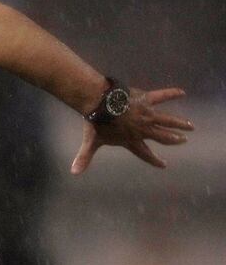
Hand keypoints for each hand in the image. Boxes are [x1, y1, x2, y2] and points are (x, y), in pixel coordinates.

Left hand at [71, 87, 193, 173]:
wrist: (99, 103)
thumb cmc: (95, 123)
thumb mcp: (91, 142)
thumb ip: (84, 157)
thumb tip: (73, 172)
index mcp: (131, 140)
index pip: (144, 153)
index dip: (154, 160)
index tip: (163, 164)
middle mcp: (142, 129)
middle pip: (161, 136)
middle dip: (173, 140)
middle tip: (183, 141)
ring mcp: (146, 114)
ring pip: (167, 120)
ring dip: (179, 123)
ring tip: (190, 126)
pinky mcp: (146, 99)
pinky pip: (162, 96)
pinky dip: (172, 93)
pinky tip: (182, 92)